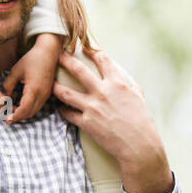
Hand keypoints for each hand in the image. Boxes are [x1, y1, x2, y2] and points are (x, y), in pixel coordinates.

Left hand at [2, 34, 61, 122]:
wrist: (48, 52)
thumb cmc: (32, 59)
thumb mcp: (15, 71)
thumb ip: (8, 85)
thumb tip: (2, 98)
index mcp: (34, 89)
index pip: (24, 108)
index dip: (14, 115)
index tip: (5, 118)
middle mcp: (43, 94)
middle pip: (29, 112)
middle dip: (17, 117)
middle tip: (4, 116)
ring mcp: (46, 94)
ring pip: (34, 110)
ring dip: (22, 113)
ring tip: (9, 111)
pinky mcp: (47, 92)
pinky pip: (37, 105)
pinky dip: (28, 108)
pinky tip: (18, 105)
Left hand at [53, 48, 172, 192]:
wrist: (139, 147)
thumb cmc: (142, 122)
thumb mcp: (138, 98)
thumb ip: (127, 84)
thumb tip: (119, 75)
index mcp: (118, 84)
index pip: (102, 60)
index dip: (91, 50)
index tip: (83, 45)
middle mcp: (103, 93)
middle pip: (77, 70)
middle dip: (64, 59)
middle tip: (56, 54)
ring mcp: (92, 107)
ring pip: (64, 92)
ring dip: (55, 86)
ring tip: (49, 82)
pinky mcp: (85, 122)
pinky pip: (67, 113)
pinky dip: (62, 110)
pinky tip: (60, 108)